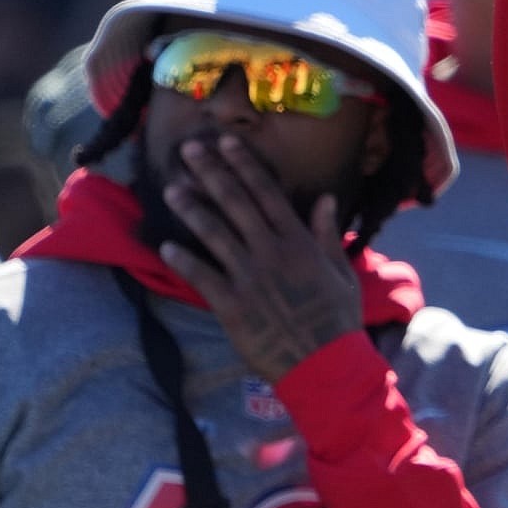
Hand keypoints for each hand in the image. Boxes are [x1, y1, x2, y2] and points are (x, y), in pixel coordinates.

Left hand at [157, 135, 364, 385]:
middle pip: (236, 204)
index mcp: (299, 242)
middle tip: (189, 150)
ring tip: (171, 188)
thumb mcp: (341, 272)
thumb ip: (328, 234)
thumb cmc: (337, 319)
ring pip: (215, 234)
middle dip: (212, 174)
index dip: (244, 166)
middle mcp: (272, 252)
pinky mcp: (232, 305)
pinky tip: (166, 245)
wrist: (325, 363)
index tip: (226, 143)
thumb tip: (324, 198)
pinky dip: (184, 260)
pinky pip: (203, 277)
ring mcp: (250, 277)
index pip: (268, 194)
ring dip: (192, 209)